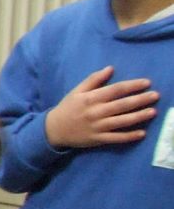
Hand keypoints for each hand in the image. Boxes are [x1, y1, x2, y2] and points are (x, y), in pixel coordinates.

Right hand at [44, 65, 158, 148]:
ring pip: (122, 121)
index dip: (132, 85)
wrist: (53, 130)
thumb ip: (93, 79)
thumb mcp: (77, 91)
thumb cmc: (68, 108)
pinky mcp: (98, 139)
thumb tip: (110, 68)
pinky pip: (116, 138)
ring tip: (153, 112)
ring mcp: (97, 127)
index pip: (116, 90)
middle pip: (122, 105)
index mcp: (91, 98)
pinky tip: (142, 133)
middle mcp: (95, 112)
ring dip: (138, 116)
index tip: (147, 82)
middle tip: (156, 95)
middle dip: (140, 100)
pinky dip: (129, 136)